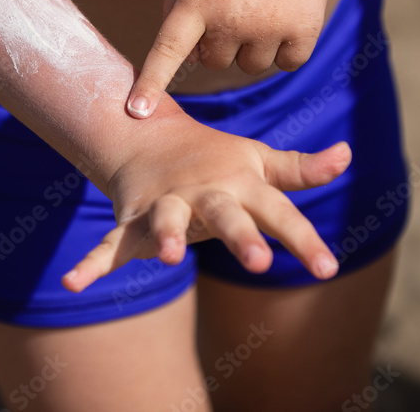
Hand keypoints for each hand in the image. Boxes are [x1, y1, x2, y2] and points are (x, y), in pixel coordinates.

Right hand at [61, 120, 350, 291]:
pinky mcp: (134, 220)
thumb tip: (347, 156)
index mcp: (239, 184)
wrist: (147, 137)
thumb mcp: (258, 163)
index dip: (303, 239)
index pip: (278, 212)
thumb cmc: (216, 160)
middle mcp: (203, 194)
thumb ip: (300, 169)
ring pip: (166, 222)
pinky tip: (72, 282)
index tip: (328, 268)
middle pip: (226, 216)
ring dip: (166, 236)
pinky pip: (112, 243)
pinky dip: (91, 263)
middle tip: (261, 262)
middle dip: (241, 238)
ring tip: (168, 256)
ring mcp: (166, 206)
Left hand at [125, 0, 336, 117]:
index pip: (166, 50)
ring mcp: (268, 26)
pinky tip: (287, 13)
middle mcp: (230, 18)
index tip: (136, 112)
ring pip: (250, 67)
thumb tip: (182, 58)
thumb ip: (176, 7)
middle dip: (219, 42)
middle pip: (213, 63)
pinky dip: (287, 48)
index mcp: (196, 1)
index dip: (151, 83)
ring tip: (262, 4)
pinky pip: (287, 64)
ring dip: (254, 46)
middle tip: (235, 3)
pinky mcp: (303, 30)